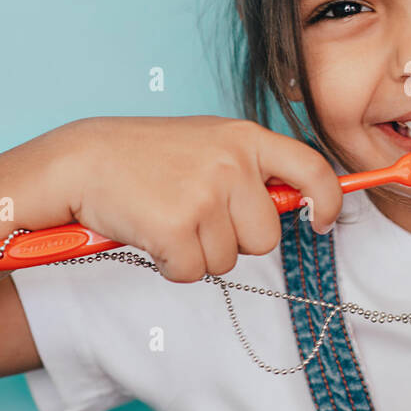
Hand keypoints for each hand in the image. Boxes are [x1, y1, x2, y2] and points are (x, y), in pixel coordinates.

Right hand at [51, 116, 343, 282]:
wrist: (81, 161)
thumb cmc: (146, 157)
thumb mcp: (209, 144)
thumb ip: (253, 168)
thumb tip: (303, 203)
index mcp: (246, 138)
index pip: (312, 169)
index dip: (328, 200)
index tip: (322, 220)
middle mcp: (232, 163)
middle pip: (266, 238)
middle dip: (234, 240)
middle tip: (194, 214)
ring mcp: (205, 195)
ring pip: (227, 261)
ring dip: (197, 252)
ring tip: (167, 217)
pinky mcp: (177, 228)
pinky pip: (192, 273)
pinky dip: (170, 264)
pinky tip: (151, 234)